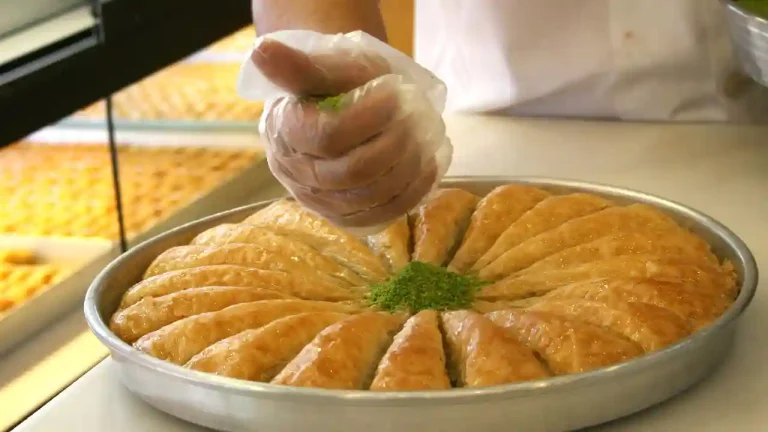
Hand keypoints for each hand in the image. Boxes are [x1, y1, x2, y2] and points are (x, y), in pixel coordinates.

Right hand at [253, 39, 439, 227]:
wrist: (341, 107)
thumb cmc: (335, 83)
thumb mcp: (324, 66)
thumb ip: (299, 65)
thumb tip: (262, 50)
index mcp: (285, 132)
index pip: (329, 136)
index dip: (369, 118)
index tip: (395, 93)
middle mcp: (296, 173)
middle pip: (354, 172)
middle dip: (396, 144)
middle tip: (419, 117)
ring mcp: (320, 200)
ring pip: (371, 197)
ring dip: (409, 166)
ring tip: (426, 137)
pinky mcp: (345, 216)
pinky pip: (381, 216)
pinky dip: (412, 192)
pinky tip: (427, 165)